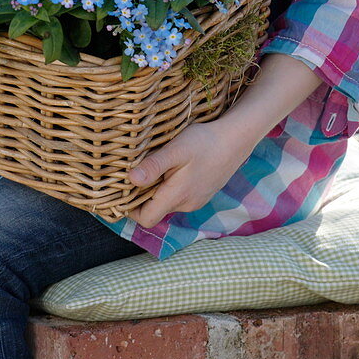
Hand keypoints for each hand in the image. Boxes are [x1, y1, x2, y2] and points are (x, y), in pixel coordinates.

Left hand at [126, 121, 252, 228]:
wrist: (235, 140)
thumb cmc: (204, 142)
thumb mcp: (176, 149)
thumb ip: (154, 166)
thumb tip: (130, 180)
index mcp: (177, 196)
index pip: (145, 218)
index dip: (130, 208)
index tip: (122, 189)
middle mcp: (186, 204)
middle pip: (155, 211)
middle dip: (142, 196)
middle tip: (136, 171)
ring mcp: (196, 201)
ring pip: (167, 203)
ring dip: (157, 190)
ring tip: (156, 166)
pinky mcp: (202, 194)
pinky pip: (179, 197)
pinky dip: (171, 186)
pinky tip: (174, 167)